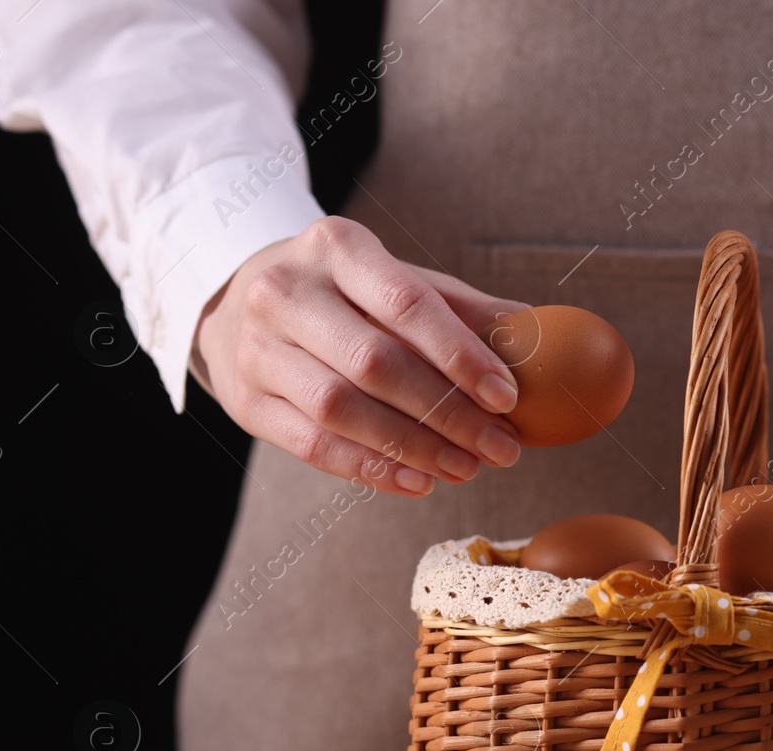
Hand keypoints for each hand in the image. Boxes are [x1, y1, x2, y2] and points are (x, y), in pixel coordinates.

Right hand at [193, 216, 528, 495]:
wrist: (235, 304)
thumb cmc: (341, 294)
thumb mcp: (394, 281)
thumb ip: (462, 309)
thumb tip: (536, 335)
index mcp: (335, 247)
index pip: (407, 304)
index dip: (462, 355)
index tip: (508, 397)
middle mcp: (285, 291)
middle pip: (376, 363)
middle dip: (448, 413)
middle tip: (502, 447)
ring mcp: (256, 347)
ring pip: (342, 409)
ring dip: (414, 448)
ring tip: (468, 468)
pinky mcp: (244, 400)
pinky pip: (313, 445)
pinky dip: (371, 469)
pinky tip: (418, 482)